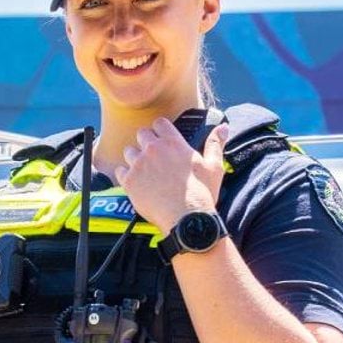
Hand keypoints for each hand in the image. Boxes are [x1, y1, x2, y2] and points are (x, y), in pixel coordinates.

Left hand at [113, 119, 229, 234]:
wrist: (186, 218)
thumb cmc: (201, 193)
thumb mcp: (214, 166)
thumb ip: (215, 144)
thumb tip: (223, 127)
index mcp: (173, 143)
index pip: (159, 123)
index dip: (161, 129)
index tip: (163, 137)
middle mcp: (153, 150)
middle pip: (141, 134)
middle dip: (146, 141)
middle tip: (154, 155)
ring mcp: (138, 164)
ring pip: (129, 151)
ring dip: (135, 158)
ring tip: (144, 170)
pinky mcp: (129, 180)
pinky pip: (120, 170)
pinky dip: (125, 175)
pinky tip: (135, 182)